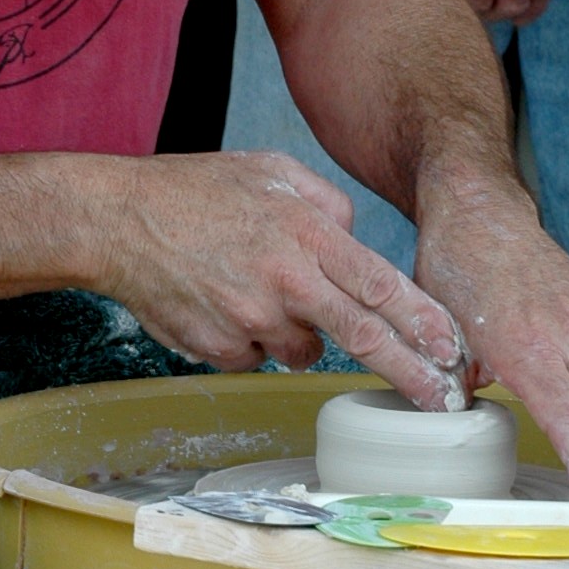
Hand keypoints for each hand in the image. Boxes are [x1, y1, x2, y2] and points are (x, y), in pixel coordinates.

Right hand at [99, 152, 467, 406]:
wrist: (115, 221)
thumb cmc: (195, 192)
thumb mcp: (271, 169)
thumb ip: (328, 203)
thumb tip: (359, 240)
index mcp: (305, 233)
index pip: (379, 284)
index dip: (421, 321)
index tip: (453, 351)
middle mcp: (284, 279)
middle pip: (362, 337)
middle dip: (410, 372)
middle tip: (444, 399)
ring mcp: (249, 318)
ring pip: (302, 350)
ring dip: (296, 332)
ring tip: (256, 290)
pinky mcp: (217, 347)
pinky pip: (254, 357)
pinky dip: (248, 340)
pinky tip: (221, 302)